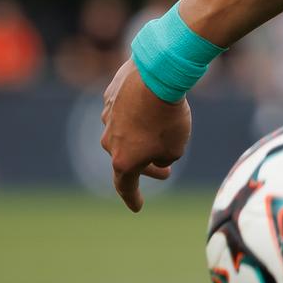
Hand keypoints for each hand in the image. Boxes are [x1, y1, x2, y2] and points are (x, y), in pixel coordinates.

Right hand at [100, 59, 191, 212]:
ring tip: (162, 135)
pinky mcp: (110, 95)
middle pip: (125, 160)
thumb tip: (153, 153)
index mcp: (122, 161)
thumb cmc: (168, 117)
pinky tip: (151, 108)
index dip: (132, 198)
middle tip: (166, 173)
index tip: (137, 207)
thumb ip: (162, 158)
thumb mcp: (175, 148)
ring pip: (123, 133)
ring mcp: (107, 117)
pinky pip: (124, 110)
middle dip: (147, 168)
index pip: (125, 186)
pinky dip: (137, 114)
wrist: (157, 76)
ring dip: (141, 138)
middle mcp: (109, 141)